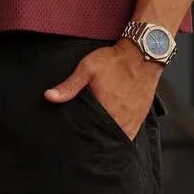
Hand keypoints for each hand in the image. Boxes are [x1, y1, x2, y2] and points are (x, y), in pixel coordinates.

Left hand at [44, 40, 159, 141]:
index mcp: (105, 109)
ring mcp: (132, 120)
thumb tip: (50, 96)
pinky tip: (113, 131)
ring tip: (100, 136)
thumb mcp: (87, 68)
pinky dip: (121, 134)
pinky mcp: (140, 117)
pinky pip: (129, 133)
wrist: (143, 53)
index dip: (83, 138)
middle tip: (88, 137)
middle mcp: (120, 119)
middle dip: (95, 139)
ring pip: (117, 138)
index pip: (90, 133)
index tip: (77, 140)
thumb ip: (69, 85)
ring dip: (108, 138)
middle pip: (104, 138)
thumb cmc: (116, 60)